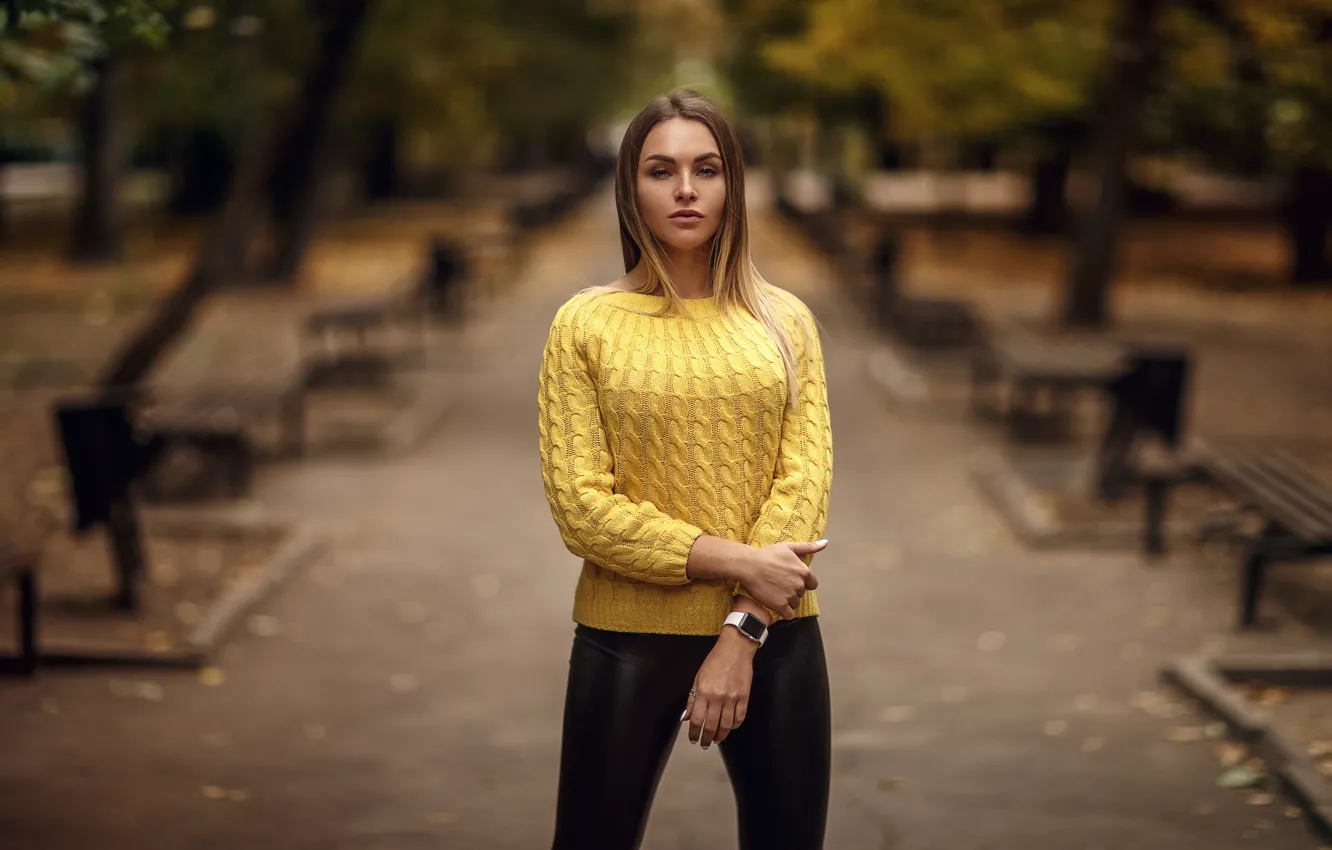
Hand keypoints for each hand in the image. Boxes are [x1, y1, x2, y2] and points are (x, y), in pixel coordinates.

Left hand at [681, 629, 755, 748]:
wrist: (735, 649)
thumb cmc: (715, 661)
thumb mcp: (698, 678)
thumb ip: (692, 699)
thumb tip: (687, 717)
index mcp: (704, 691)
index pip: (697, 719)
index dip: (694, 733)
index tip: (693, 739)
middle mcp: (718, 697)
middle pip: (711, 725)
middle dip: (707, 738)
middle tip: (704, 744)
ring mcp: (732, 698)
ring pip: (726, 725)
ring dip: (721, 735)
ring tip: (717, 739)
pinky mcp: (744, 697)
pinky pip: (740, 717)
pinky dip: (735, 726)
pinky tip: (730, 728)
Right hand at [735, 540, 824, 619]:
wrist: (749, 565)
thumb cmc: (767, 554)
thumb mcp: (789, 547)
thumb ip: (808, 547)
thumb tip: (825, 543)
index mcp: (804, 572)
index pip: (812, 584)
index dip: (803, 582)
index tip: (791, 579)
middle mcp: (800, 585)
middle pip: (801, 593)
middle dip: (793, 590)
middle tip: (779, 583)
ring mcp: (790, 596)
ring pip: (795, 604)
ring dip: (787, 601)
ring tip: (775, 592)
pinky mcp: (781, 605)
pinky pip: (789, 614)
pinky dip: (784, 612)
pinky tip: (776, 604)